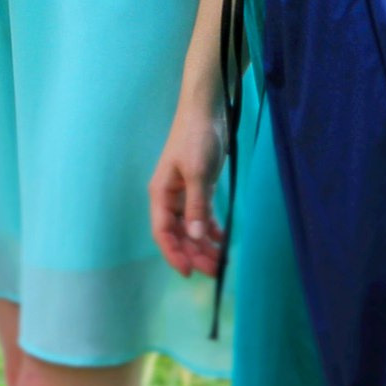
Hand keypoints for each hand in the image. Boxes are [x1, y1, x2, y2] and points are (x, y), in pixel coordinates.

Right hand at [148, 96, 225, 277]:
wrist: (206, 112)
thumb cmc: (196, 138)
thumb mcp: (197, 173)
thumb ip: (197, 206)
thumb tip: (197, 237)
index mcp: (161, 194)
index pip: (163, 232)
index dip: (173, 254)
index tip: (188, 273)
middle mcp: (171, 198)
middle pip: (179, 234)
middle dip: (194, 254)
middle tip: (216, 271)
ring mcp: (185, 194)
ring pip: (192, 228)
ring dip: (204, 246)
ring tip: (222, 261)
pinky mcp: (200, 188)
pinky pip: (203, 217)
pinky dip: (212, 230)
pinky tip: (224, 240)